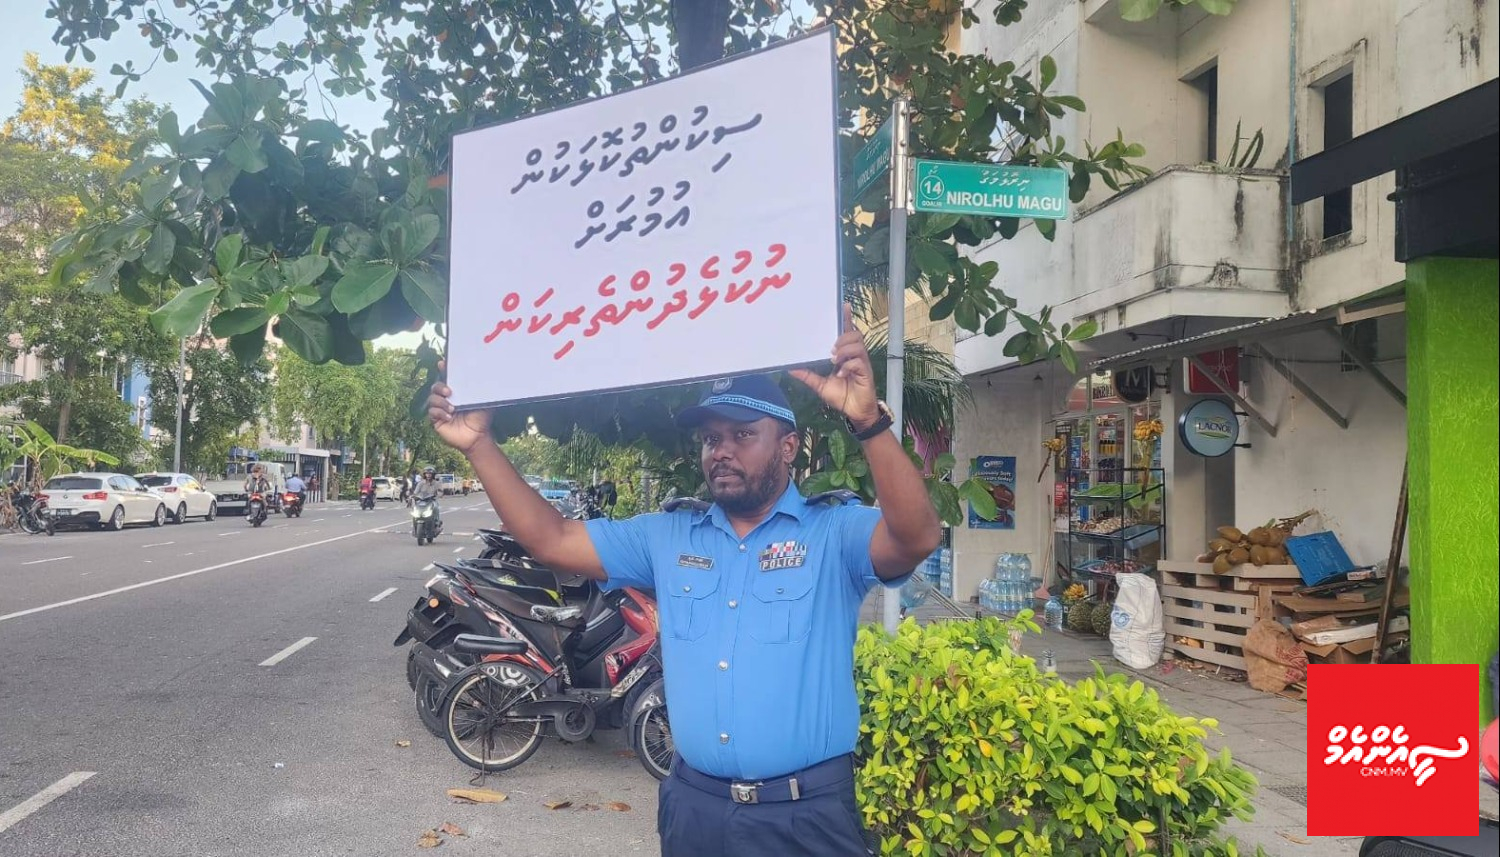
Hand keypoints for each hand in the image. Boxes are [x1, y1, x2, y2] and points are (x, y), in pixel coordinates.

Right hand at [426, 360, 493, 455]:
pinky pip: (432, 412)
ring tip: (452, 409)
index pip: (448, 378)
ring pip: (432, 399)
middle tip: (449, 392)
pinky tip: (449, 417)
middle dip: (440, 387)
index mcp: (457, 392)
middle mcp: (447, 398)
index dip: (443, 369)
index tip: (442, 363)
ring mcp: (440, 409)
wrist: (478, 437)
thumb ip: (482, 391)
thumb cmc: (481, 419)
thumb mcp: (484, 402)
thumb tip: (486, 376)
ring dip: (441, 402)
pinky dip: (440, 413)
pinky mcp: (436, 420)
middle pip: (435, 386)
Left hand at [789, 303, 880, 429]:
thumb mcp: (820, 385)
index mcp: (845, 354)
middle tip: (830, 349)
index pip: (846, 332)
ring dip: (844, 349)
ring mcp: (862, 363)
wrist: (854, 412)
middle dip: (842, 337)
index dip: (846, 318)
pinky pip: (858, 362)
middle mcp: (855, 355)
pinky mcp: (865, 373)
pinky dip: (847, 365)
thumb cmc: (841, 395)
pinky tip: (841, 373)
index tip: (843, 305)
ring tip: (834, 359)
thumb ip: (807, 375)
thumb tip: (789, 368)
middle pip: (854, 334)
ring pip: (857, 345)